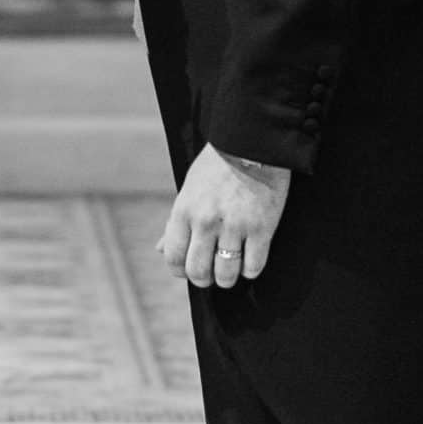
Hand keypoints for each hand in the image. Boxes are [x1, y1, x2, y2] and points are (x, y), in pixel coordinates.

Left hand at [159, 143, 291, 289]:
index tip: (188, 269)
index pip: (173, 259)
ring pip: (226, 275)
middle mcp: (206, 222)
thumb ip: (174, 223)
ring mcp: (234, 226)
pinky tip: (249, 260)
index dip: (180, 271)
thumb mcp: (188, 190)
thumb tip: (160, 250)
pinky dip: (250, 270)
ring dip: (227, 279)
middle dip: (204, 279)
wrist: (252, 144)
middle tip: (211, 274)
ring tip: (231, 270)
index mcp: (184, 211)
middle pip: (198, 272)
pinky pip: (254, 266)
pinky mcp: (262, 228)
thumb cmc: (217, 167)